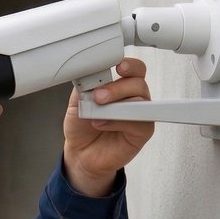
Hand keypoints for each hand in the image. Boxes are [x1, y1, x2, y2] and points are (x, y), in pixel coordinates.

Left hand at [63, 57, 154, 195]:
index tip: (118, 66)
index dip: (130, 65)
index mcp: (121, 85)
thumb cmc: (82, 127)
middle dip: (117, 88)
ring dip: (116, 105)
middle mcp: (133, 98)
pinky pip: (139, 122)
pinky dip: (117, 122)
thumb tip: (90, 74)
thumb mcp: (77, 101)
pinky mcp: (142, 132)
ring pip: (140, 101)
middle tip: (98, 96)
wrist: (80, 153)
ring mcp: (140, 115)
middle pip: (138, 83)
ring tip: (96, 114)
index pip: (134, 69)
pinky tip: (102, 123)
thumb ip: (85, 85)